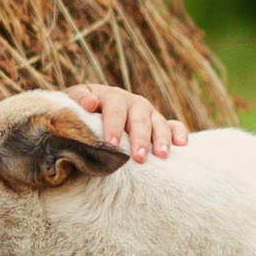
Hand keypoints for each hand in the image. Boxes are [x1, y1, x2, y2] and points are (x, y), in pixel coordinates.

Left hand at [64, 84, 188, 162]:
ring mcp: (149, 113)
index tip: (111, 144)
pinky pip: (175, 126)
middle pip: (139, 119)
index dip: (114, 126)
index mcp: (112, 97)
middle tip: (138, 158)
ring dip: (161, 139)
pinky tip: (182, 145)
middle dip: (139, 139)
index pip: (115, 110)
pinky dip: (180, 133)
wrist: (90, 108)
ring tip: (161, 156)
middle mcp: (134, 103)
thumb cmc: (80, 110)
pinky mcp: (159, 123)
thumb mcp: (73, 100)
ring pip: (159, 123)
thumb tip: (90, 103)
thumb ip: (78, 99)